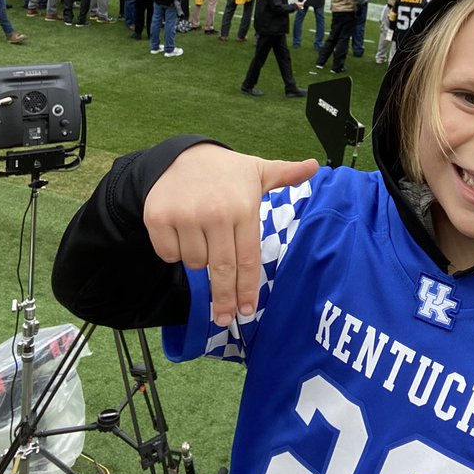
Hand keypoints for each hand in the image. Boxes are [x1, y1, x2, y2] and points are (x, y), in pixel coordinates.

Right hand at [144, 144, 318, 326]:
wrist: (180, 154)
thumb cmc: (226, 171)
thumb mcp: (258, 170)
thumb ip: (285, 174)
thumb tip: (314, 166)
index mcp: (243, 208)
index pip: (247, 260)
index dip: (247, 289)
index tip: (247, 310)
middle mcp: (215, 214)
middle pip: (222, 270)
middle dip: (224, 299)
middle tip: (224, 319)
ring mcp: (186, 217)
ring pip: (195, 263)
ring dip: (199, 260)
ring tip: (203, 237)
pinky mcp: (158, 219)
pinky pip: (169, 254)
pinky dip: (175, 252)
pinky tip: (181, 233)